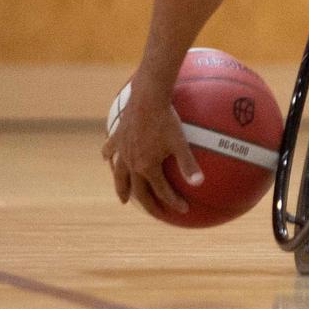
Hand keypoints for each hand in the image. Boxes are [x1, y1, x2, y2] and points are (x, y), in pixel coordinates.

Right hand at [101, 84, 203, 214]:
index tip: (183, 209)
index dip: (173, 202)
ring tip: (123, 199)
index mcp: (146, 167)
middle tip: (154, 212)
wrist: (147, 97)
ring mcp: (122, 150)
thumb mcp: (180, 142)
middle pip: (138, 190)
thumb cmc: (166, 119)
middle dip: (148, 203)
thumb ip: (189, 164)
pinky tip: (108, 158)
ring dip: (121, 188)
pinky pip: (110, 149)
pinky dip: (109, 156)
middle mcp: (131, 162)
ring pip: (119, 174)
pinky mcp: (117, 136)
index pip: (161, 191)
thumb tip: (200, 183)